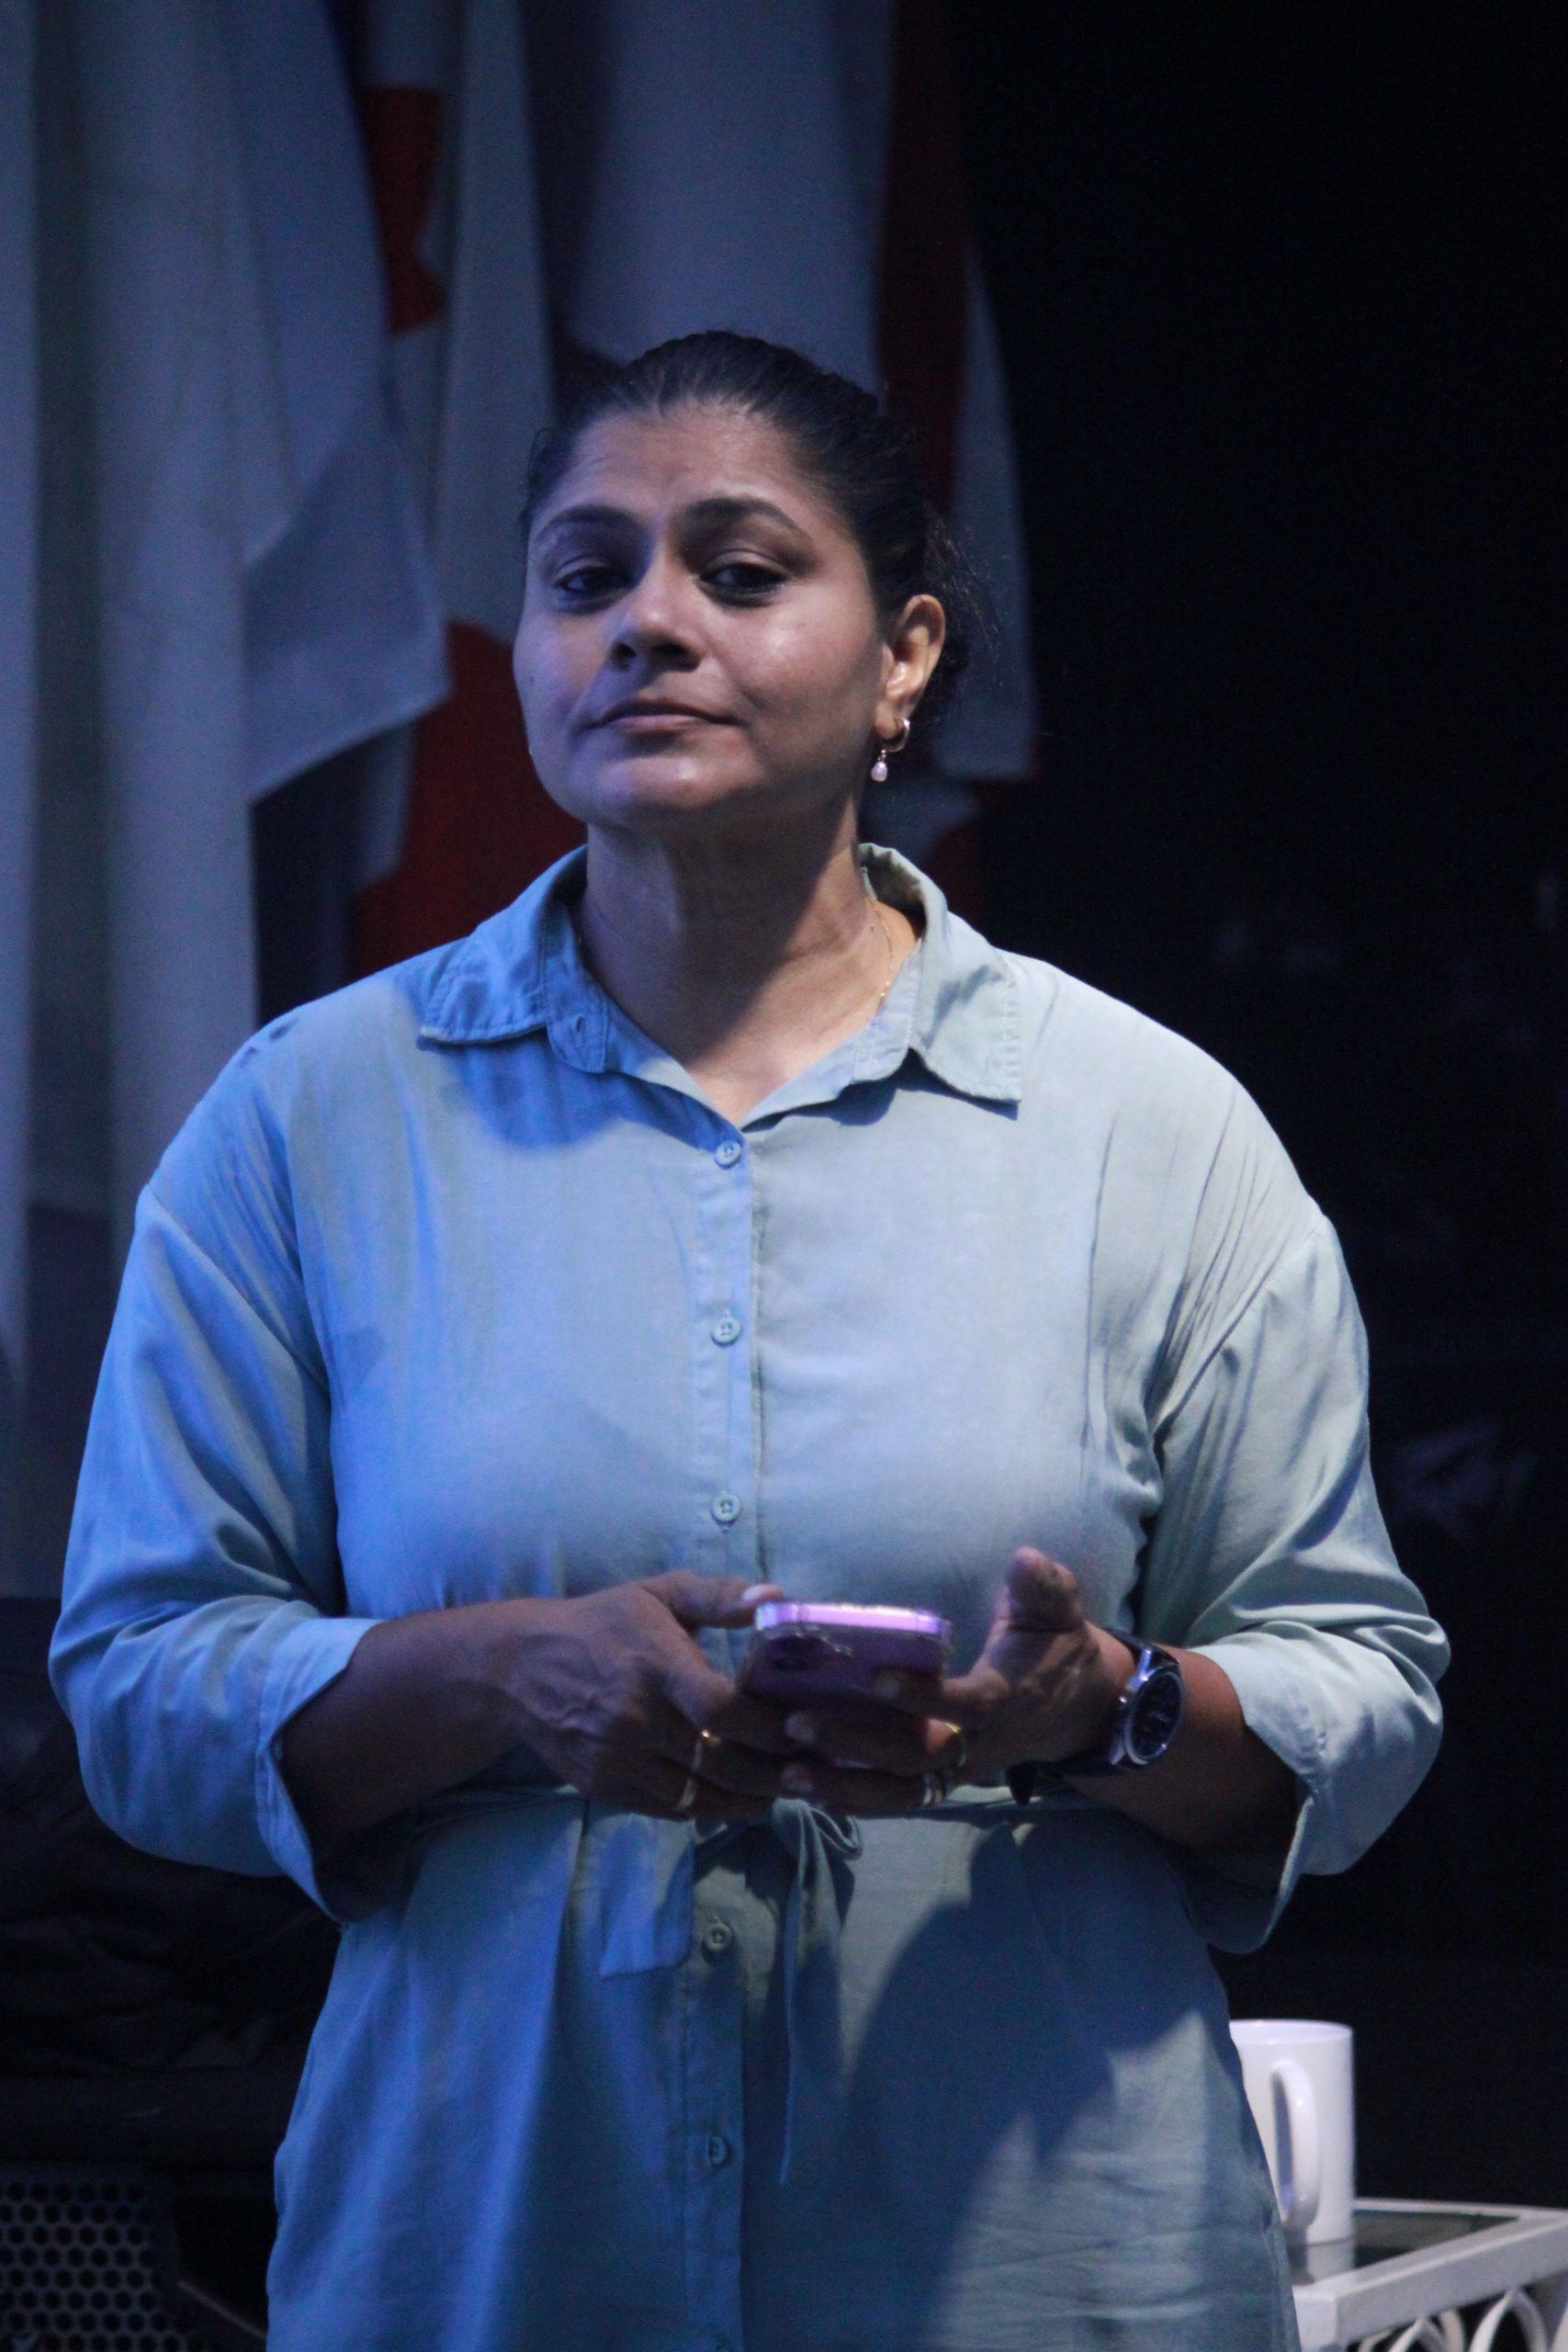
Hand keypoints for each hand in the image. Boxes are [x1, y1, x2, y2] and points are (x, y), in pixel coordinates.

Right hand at [502, 1572, 795, 1821]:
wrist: (520, 1669)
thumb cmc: (604, 1624)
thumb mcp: (658, 1594)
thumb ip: (719, 1596)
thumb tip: (776, 1596)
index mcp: (656, 1664)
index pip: (722, 1711)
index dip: (769, 1729)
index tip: (803, 1729)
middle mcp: (636, 1718)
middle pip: (721, 1764)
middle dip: (772, 1774)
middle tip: (807, 1770)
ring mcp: (618, 1759)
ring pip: (699, 1796)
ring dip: (748, 1800)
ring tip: (781, 1789)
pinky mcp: (605, 1788)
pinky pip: (670, 1809)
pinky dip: (708, 1807)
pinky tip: (735, 1796)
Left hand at [776, 1548, 1128, 1814]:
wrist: (1079, 1709)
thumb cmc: (1055, 1648)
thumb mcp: (1059, 1610)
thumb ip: (1043, 1587)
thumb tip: (1025, 1559)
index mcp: (1005, 1698)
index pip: (965, 1705)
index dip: (925, 1697)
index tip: (876, 1679)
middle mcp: (977, 1743)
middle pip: (916, 1758)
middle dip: (857, 1745)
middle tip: (796, 1724)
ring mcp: (957, 1767)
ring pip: (901, 1791)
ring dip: (845, 1786)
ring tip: (787, 1773)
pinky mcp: (939, 1778)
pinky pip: (895, 1798)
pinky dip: (851, 1798)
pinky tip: (801, 1787)